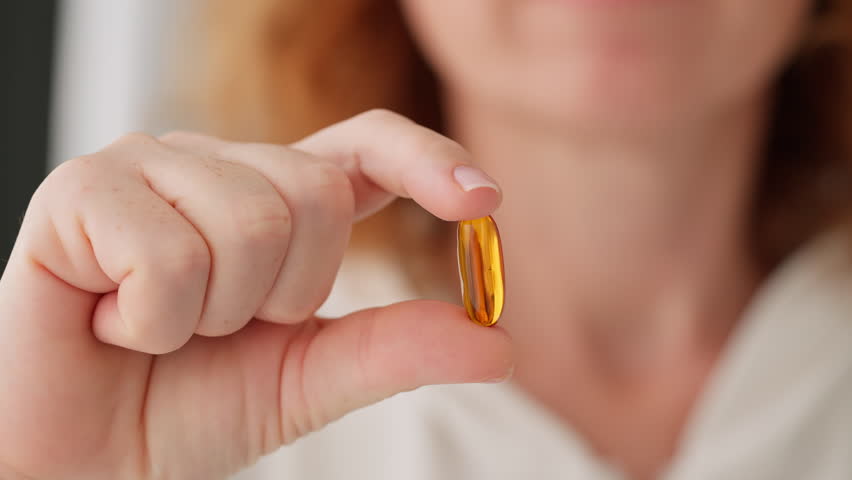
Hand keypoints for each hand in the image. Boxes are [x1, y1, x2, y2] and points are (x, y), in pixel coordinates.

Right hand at [0, 110, 512, 479]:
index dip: (425, 160)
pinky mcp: (82, 190)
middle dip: (282, 294)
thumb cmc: (187, 407)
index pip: (365, 148)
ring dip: (214, 315)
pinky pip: (166, 252)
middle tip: (221, 328)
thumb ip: (394, 352)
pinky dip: (151, 322)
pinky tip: (114, 324)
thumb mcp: (308, 381)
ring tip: (163, 329)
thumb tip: (495, 344)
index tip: (482, 200)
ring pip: (248, 221)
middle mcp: (220, 167)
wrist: (82, 457)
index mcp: (279, 202)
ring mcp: (151, 168)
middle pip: (315, 192)